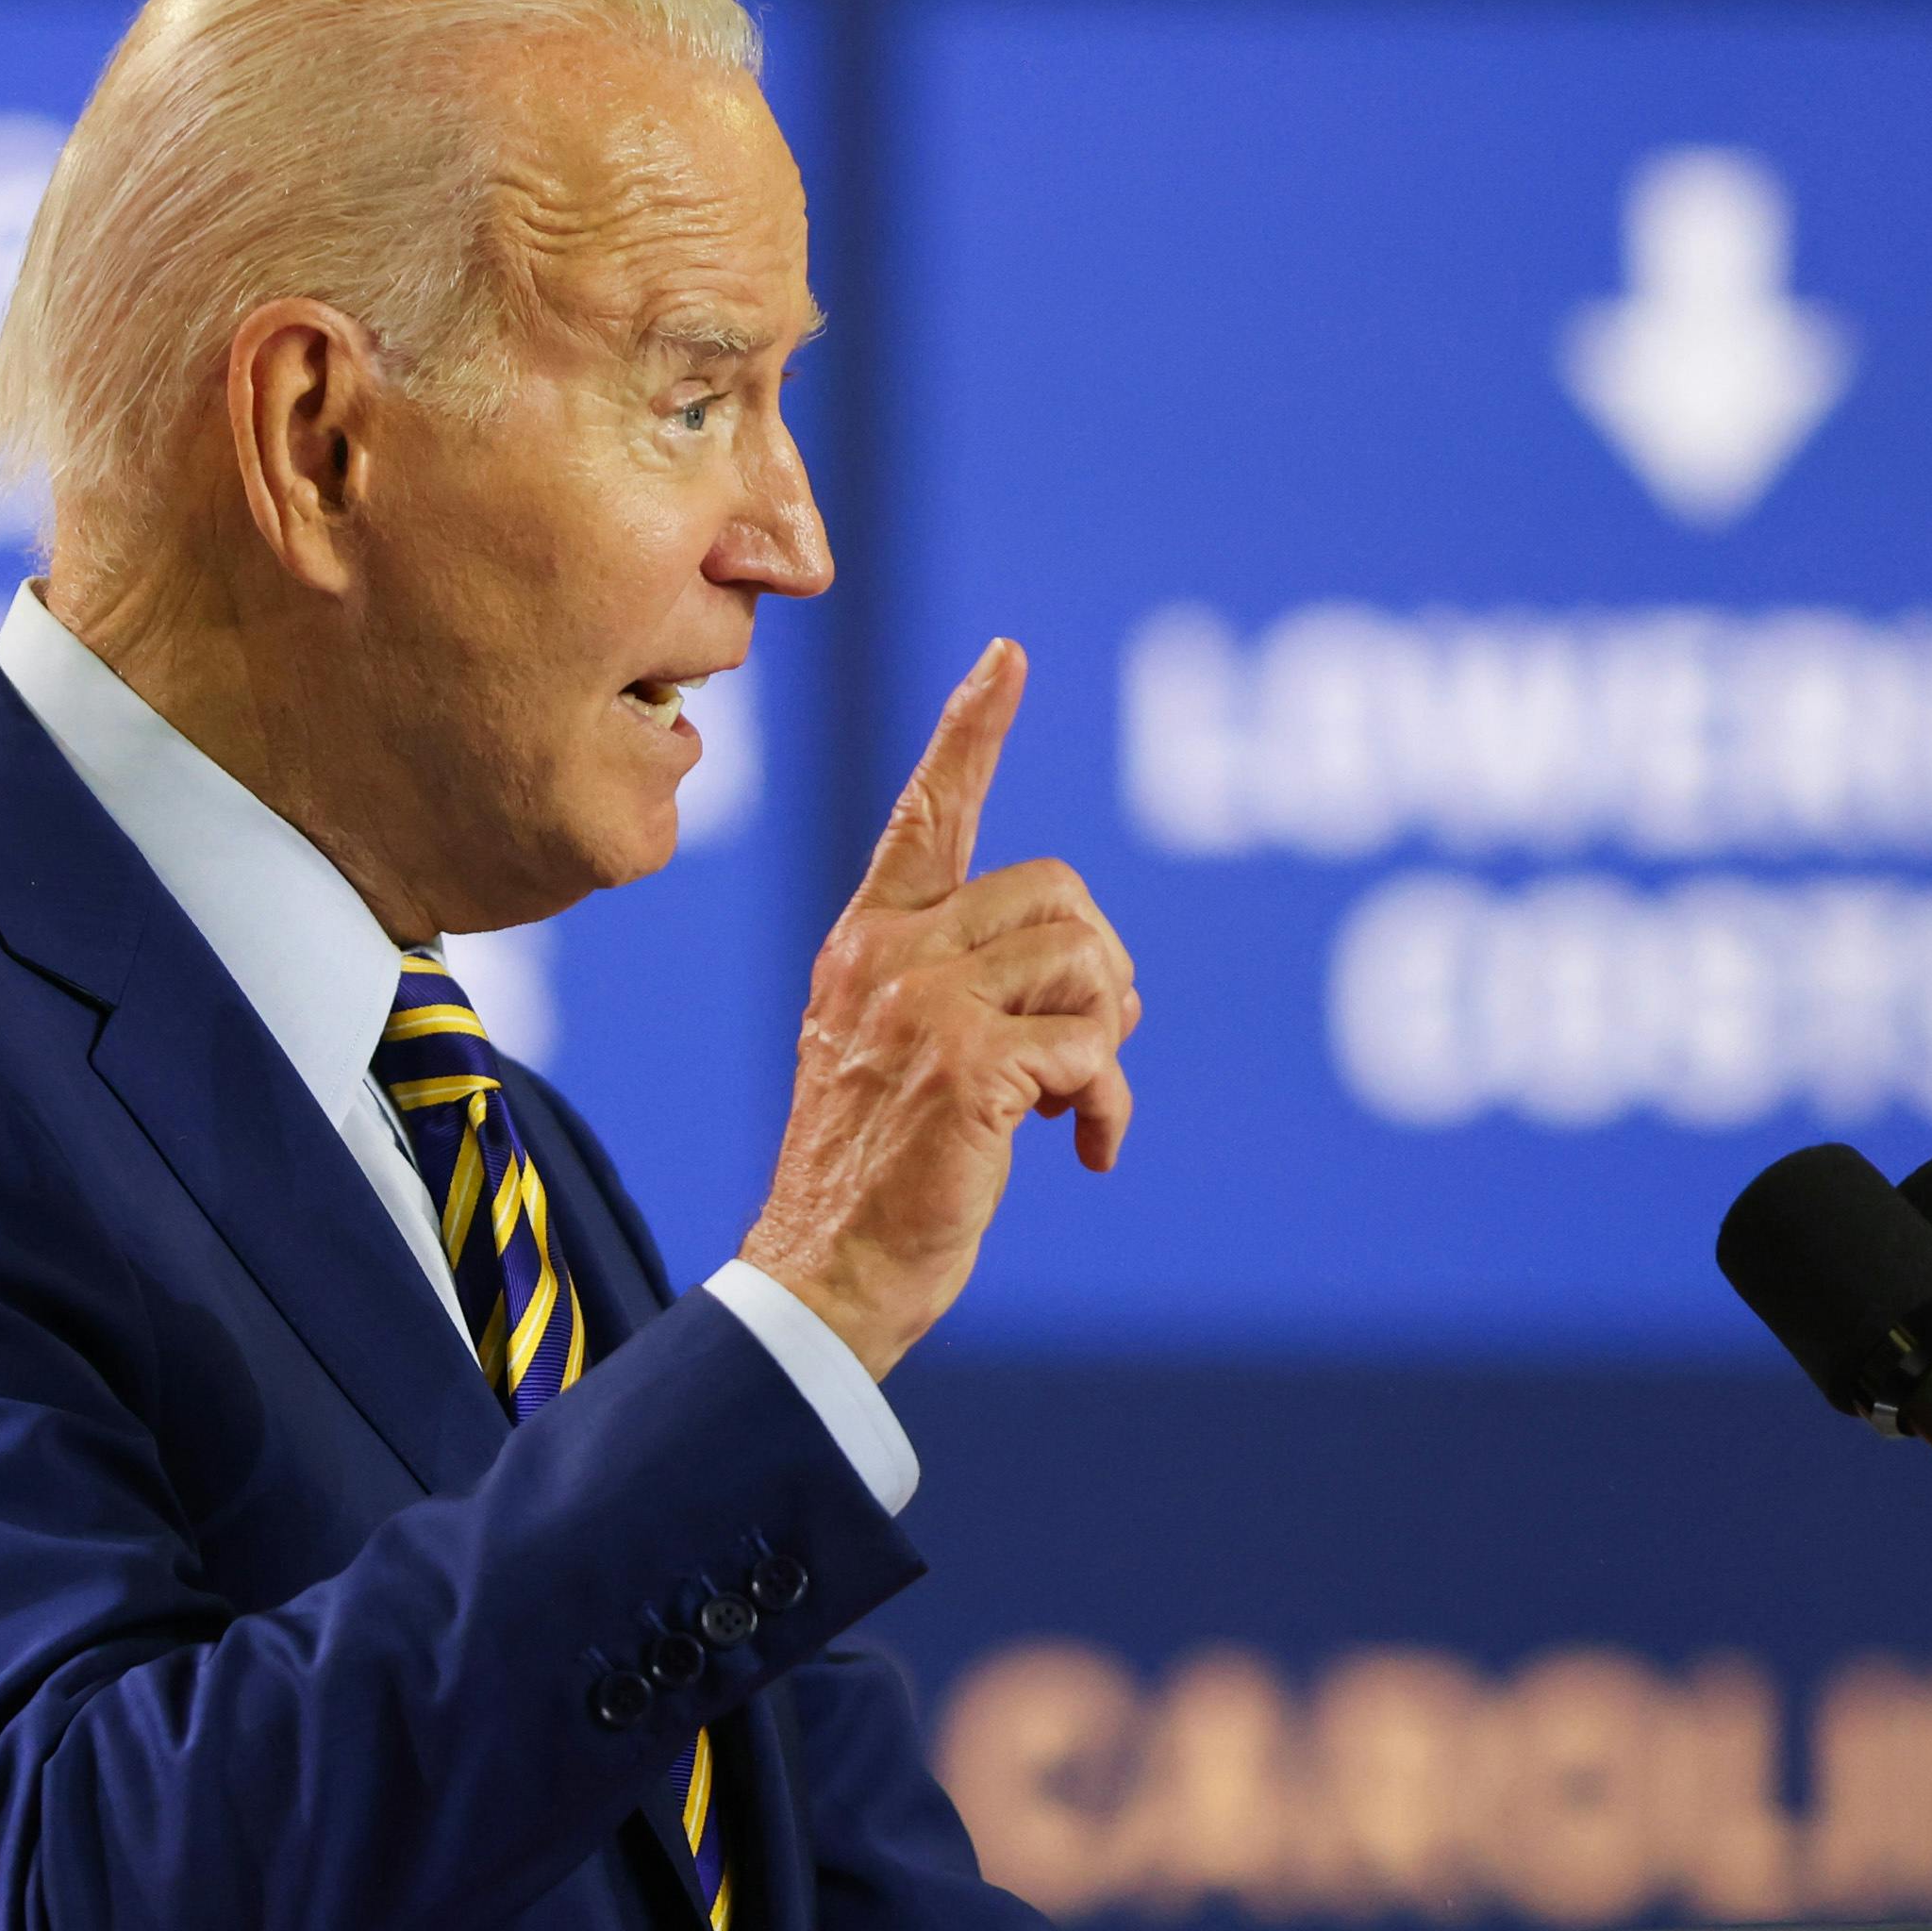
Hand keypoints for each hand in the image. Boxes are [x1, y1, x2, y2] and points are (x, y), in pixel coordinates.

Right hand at [737, 641, 1142, 1378]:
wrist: (823, 1273)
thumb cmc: (874, 1178)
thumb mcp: (897, 1055)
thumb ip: (963, 991)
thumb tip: (1101, 976)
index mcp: (865, 943)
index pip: (927, 814)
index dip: (973, 731)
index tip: (1008, 657)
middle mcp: (887, 956)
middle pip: (1058, 894)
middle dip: (1102, 970)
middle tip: (1089, 1050)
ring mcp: (924, 1006)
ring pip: (1086, 963)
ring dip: (1108, 1043)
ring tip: (1073, 1106)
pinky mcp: (969, 1066)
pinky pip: (1094, 1048)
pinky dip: (1108, 1105)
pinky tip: (1085, 1152)